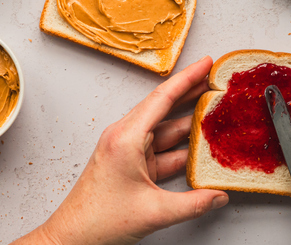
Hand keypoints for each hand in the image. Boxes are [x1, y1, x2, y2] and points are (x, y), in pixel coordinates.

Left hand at [15, 56, 228, 244]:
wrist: (73, 237)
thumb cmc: (97, 219)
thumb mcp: (153, 211)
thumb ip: (193, 203)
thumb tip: (217, 195)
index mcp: (126, 137)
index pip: (162, 98)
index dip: (187, 78)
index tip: (205, 63)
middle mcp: (126, 137)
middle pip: (165, 108)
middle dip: (192, 94)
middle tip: (215, 81)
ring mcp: (128, 150)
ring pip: (166, 130)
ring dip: (190, 124)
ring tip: (215, 113)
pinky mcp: (131, 165)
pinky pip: (162, 150)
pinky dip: (181, 148)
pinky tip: (200, 149)